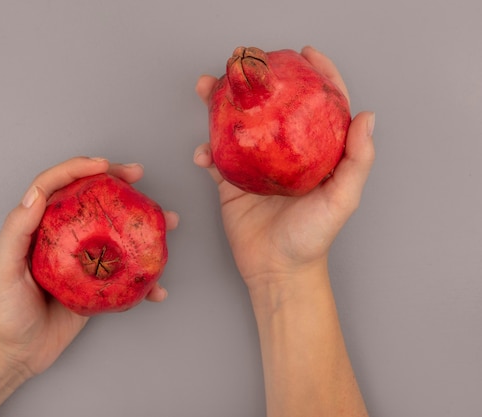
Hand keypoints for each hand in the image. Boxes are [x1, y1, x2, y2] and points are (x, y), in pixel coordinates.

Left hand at [0, 157, 178, 378]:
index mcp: (37, 227)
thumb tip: (36, 194)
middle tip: (139, 177)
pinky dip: (143, 278)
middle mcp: (62, 237)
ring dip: (142, 225)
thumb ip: (15, 231)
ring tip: (166, 222)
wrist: (15, 352)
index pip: (56, 186)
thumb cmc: (2, 311)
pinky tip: (157, 284)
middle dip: (118, 184)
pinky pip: (124, 274)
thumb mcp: (0, 268)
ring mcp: (82, 260)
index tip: (104, 165)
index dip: (79, 168)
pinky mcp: (96, 284)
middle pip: (91, 200)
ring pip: (115, 233)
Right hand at [193, 46, 374, 287]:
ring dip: (218, 106)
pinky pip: (216, 158)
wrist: (277, 270)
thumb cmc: (313, 238)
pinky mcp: (232, 182)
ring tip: (205, 90)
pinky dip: (205, 150)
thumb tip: (368, 116)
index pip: (319, 105)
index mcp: (314, 153)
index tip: (304, 54)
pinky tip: (201, 152)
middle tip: (241, 66)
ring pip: (237, 126)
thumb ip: (358, 160)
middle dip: (254, 84)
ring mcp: (256, 166)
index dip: (316, 75)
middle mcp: (285, 154)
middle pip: (270, 107)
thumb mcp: (343, 199)